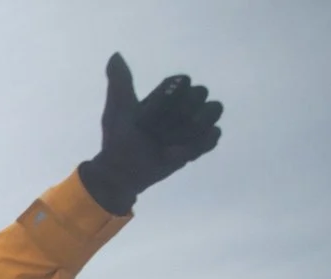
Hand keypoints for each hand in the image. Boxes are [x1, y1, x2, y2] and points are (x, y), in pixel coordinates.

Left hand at [77, 53, 222, 213]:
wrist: (123, 171)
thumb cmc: (118, 139)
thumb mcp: (118, 109)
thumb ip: (120, 83)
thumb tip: (115, 55)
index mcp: (166, 95)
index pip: (182, 81)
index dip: (169, 96)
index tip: (150, 112)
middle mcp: (183, 106)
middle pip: (200, 93)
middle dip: (181, 112)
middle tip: (159, 131)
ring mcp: (194, 125)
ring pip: (213, 110)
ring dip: (193, 126)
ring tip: (171, 141)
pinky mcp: (200, 144)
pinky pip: (215, 135)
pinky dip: (200, 143)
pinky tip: (179, 152)